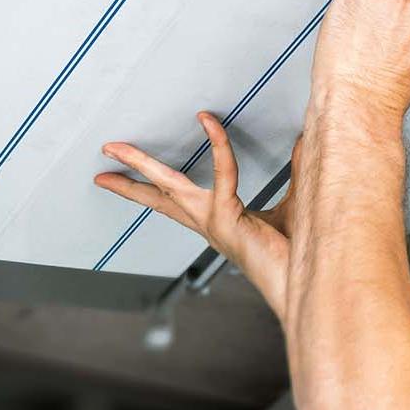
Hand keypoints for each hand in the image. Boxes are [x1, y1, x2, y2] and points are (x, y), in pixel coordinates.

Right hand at [94, 112, 297, 317]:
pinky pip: (222, 174)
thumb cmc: (299, 252)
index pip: (177, 200)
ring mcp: (214, 223)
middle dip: (129, 178)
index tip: (137, 169)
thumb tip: (301, 140)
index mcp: (218, 222)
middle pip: (160, 196)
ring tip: (116, 148)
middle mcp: (209, 223)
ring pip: (170, 186)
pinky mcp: (229, 219)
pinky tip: (209, 122)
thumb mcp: (296, 204)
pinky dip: (218, 147)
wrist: (304, 286)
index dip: (157, 182)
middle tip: (105, 154)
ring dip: (143, 164)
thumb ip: (296, 172)